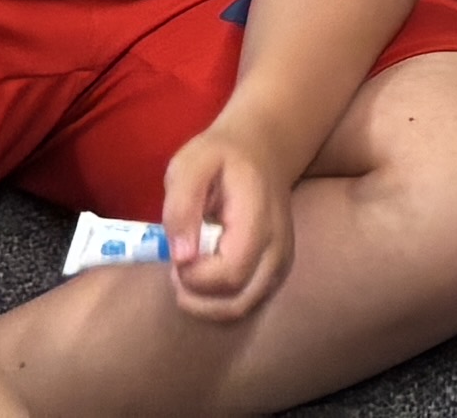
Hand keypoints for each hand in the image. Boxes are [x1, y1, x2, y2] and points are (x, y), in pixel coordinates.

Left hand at [143, 122, 298, 321]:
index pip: (231, 273)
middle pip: (238, 301)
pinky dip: (220, 302)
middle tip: (177, 269)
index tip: (174, 256)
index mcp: (257, 219)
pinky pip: (248, 301)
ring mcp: (281, 261)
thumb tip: (181, 257)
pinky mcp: (277, 270)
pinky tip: (205, 279)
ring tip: (188, 276)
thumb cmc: (221, 155)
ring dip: (207, 305)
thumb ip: (182, 206)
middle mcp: (278, 246)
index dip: (195, 277)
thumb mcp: (190, 165)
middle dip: (197, 296)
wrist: (263, 149)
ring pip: (243, 308)